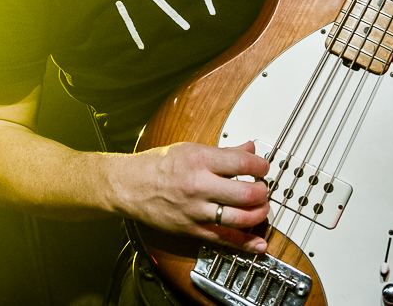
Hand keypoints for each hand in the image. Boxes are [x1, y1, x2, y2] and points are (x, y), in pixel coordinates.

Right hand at [113, 140, 270, 253]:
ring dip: (258, 215)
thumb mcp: (190, 149)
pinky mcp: (192, 229)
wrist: (129, 186)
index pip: (242, 163)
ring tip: (261, 208)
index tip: (264, 168)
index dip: (260, 166)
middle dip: (262, 192)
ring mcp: (196, 210)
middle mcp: (199, 185)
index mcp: (199, 160)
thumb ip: (224, 152)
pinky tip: (258, 244)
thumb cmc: (156, 166)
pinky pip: (224, 239)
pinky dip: (245, 244)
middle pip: (246, 193)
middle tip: (263, 189)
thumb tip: (249, 150)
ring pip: (240, 218)